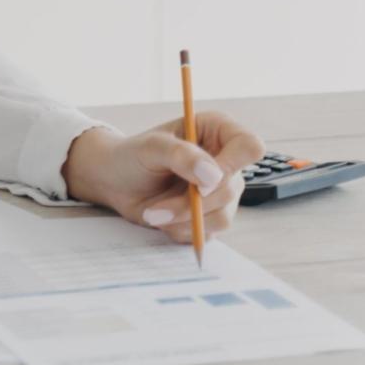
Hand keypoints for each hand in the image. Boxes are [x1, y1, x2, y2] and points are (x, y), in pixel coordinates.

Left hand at [62, 111, 265, 243]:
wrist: (115, 182)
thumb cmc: (132, 156)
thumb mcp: (150, 148)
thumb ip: (181, 155)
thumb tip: (213, 174)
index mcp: (217, 131)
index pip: (250, 147)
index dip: (230, 167)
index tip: (200, 183)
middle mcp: (225, 161)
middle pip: (233, 189)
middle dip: (191, 204)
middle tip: (156, 209)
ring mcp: (221, 191)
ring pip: (223, 216)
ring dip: (184, 220)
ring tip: (153, 213)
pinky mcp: (211, 215)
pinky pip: (209, 233)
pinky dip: (182, 231)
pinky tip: (162, 218)